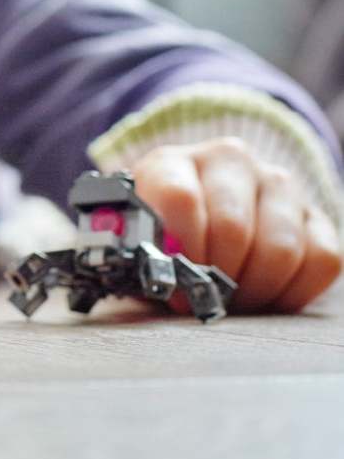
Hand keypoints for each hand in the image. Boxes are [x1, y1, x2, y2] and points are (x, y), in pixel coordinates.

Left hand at [132, 138, 341, 312]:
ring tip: (235, 298)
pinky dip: (295, 291)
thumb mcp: (135, 242)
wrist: (194, 227)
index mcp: (172, 162)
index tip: (175, 286)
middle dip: (219, 278)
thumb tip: (157, 270)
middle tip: (208, 296)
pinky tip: (268, 295)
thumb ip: (138, 252)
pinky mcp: (313, 215)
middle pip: (233, 227)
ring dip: (257, 288)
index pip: (180, 199)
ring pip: (282, 247)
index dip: (180, 253)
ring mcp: (276, 184)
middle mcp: (228, 161)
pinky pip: (322, 259)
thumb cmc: (160, 240)